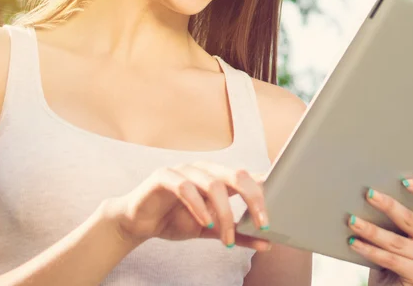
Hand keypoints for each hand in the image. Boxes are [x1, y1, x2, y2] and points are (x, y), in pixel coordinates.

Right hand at [106, 161, 271, 251]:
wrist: (138, 222)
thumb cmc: (176, 220)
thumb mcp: (211, 230)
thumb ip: (236, 234)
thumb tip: (266, 244)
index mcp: (218, 175)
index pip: (247, 177)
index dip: (264, 192)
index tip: (274, 217)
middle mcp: (204, 168)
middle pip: (236, 174)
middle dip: (253, 199)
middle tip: (262, 224)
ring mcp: (184, 170)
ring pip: (213, 182)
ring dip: (224, 212)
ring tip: (225, 237)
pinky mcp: (163, 176)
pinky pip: (184, 186)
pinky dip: (198, 205)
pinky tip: (204, 222)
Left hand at [345, 179, 412, 285]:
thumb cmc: (390, 253)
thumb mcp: (395, 230)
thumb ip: (392, 215)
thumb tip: (369, 191)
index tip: (403, 180)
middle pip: (411, 219)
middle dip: (388, 205)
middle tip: (368, 194)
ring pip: (396, 241)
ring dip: (370, 230)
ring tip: (352, 220)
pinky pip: (390, 259)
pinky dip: (369, 250)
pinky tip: (354, 242)